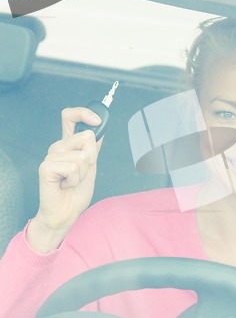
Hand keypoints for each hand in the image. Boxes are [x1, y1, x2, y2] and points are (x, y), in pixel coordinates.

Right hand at [27, 107, 102, 252]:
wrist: (66, 212)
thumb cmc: (77, 191)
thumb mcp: (91, 166)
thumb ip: (93, 147)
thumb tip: (101, 128)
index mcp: (68, 144)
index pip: (69, 116)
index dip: (84, 113)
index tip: (98, 120)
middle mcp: (58, 147)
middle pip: (86, 136)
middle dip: (93, 157)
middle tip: (82, 172)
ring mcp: (50, 156)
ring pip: (83, 155)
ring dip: (84, 172)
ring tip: (73, 181)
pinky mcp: (46, 167)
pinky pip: (74, 166)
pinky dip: (75, 179)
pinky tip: (66, 185)